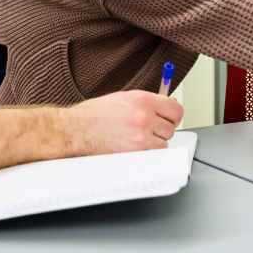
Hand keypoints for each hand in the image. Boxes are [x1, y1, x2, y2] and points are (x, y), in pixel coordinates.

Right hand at [65, 90, 183, 154]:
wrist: (77, 129)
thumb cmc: (96, 114)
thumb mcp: (124, 98)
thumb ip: (149, 101)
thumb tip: (169, 104)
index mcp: (143, 100)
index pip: (176, 109)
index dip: (174, 115)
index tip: (171, 117)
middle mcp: (144, 117)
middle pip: (171, 127)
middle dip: (163, 128)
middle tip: (151, 128)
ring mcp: (140, 136)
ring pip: (164, 143)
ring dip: (155, 142)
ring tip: (138, 137)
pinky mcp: (134, 152)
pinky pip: (152, 154)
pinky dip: (146, 152)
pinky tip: (133, 146)